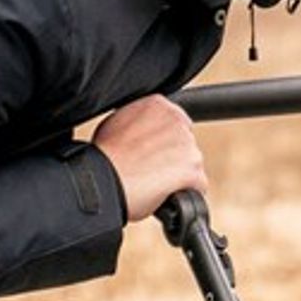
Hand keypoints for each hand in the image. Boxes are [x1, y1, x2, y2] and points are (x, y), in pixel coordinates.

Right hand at [89, 94, 206, 221]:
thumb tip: (144, 130)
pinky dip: (185, 193)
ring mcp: (188, 146)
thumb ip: (139, 121)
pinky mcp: (193, 170)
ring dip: (179, 177)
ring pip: (193, 166)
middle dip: (173, 159)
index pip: (176, 123)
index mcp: (159, 105)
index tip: (153, 153)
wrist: (102, 181)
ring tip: (151, 183)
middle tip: (149, 170)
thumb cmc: (104, 157)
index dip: (164, 143)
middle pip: (186, 145)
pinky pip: (198, 186)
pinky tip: (164, 195)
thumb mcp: (116, 123)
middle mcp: (177, 121)